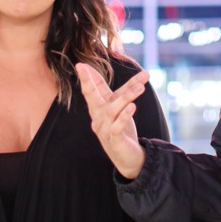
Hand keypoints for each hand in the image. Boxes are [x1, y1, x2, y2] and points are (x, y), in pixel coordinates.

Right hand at [76, 63, 148, 179]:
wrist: (128, 157)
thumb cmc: (122, 129)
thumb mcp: (121, 108)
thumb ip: (124, 91)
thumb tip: (140, 73)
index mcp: (98, 109)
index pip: (91, 91)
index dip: (87, 78)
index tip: (80, 64)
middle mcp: (97, 118)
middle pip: (93, 98)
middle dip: (89, 82)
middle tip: (85, 67)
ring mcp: (104, 130)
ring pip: (112, 109)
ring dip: (126, 96)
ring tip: (140, 87)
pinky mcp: (114, 140)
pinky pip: (117, 126)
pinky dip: (124, 116)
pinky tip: (132, 106)